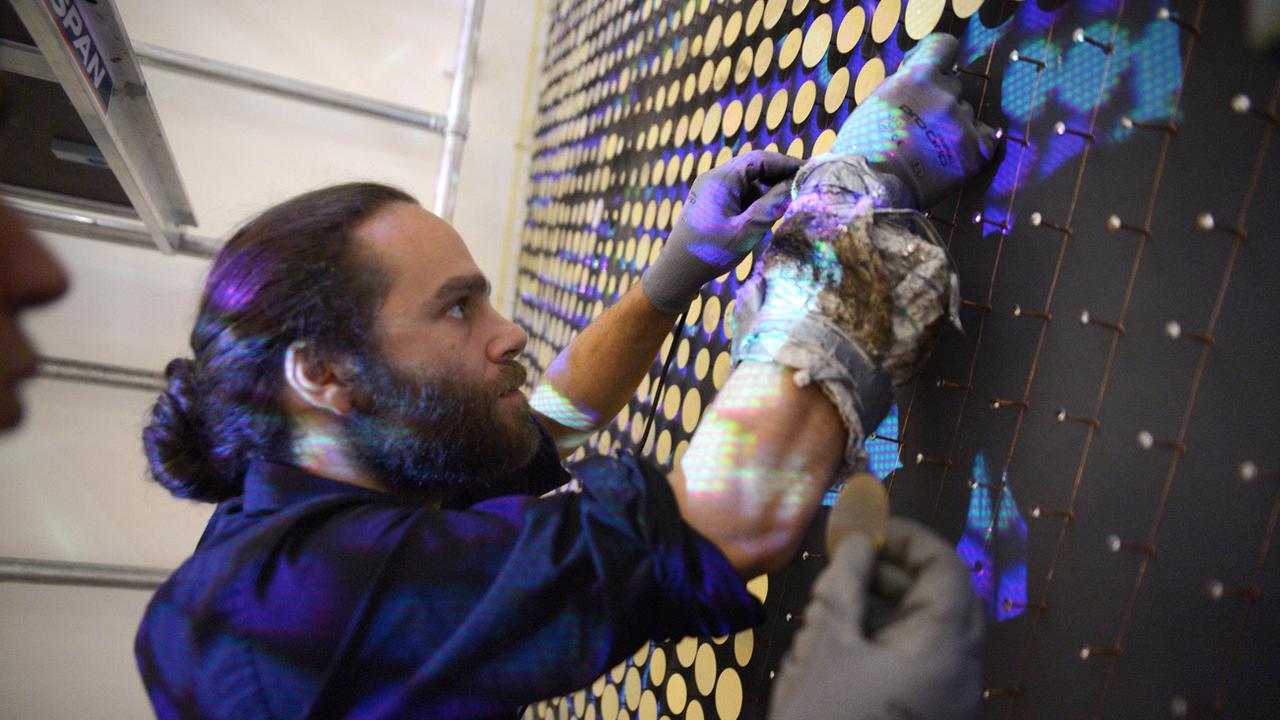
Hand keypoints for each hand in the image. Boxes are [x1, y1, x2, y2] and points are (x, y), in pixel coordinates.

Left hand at [641, 150, 801, 314]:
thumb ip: (772, 206)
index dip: (787, 163)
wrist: (676, 272)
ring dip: (766, 192)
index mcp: (721, 179)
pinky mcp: (710, 202)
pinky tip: (761, 221)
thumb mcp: (746, 231)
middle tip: (801, 188)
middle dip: (778, 177)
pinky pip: (738, 194)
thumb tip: (795, 185)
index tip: (810, 172)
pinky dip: (753, 202)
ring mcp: (710, 190)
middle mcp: (714, 178)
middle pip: (754, 167)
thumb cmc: (709, 252)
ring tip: (781, 210)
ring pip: (748, 182)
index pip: (761, 159)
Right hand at [768, 518, 983, 719]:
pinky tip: (844, 640)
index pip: (948, 570)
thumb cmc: (825, 718)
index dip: (909, 539)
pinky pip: (921, 664)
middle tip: (848, 561)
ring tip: (836, 600)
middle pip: (946, 601)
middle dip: (897, 573)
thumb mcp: (826, 644)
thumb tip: (856, 543)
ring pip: (932, 633)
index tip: (866, 528)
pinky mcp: (930, 719)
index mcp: (945, 650)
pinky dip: (889, 640)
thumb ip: (843, 584)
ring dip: (889, 606)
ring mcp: (949, 703)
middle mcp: (962, 674)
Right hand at [830, 33, 997, 208]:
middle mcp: (945, 94)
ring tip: (928, 150)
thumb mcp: (875, 101)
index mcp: (917, 77)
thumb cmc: (863, 148)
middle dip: (938, 101)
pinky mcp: (975, 151)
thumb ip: (902, 85)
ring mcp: (962, 123)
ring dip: (951, 126)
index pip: (944, 46)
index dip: (938, 56)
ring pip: (965, 114)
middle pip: (952, 87)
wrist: (869, 189)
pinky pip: (985, 138)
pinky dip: (972, 144)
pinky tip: (953, 155)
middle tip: (918, 126)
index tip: (932, 68)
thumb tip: (920, 80)